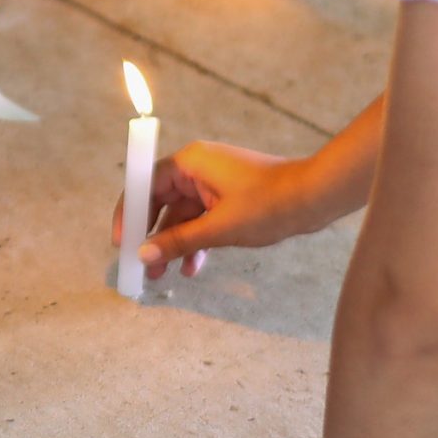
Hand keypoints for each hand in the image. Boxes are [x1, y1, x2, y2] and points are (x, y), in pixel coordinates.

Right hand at [114, 143, 342, 280]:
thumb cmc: (268, 204)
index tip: (123, 241)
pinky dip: (195, 241)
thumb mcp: (219, 228)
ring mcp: (214, 182)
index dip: (130, 214)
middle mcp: (198, 168)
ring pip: (182, 215)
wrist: (315, 198)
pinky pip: (201, 219)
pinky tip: (192, 267)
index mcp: (191, 162)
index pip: (145, 184)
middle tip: (142, 265)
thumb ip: (178, 241)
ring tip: (164, 275)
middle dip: (152, 235)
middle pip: (161, 202)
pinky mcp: (228, 197)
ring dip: (174, 244)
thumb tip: (144, 254)